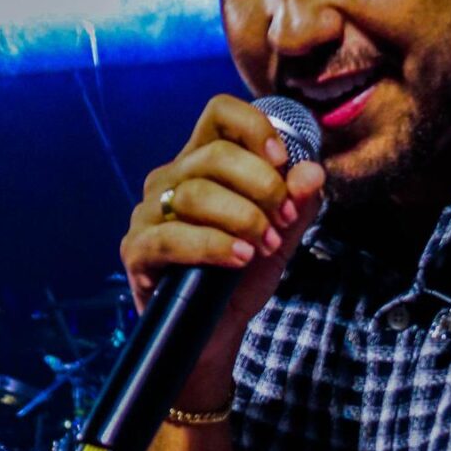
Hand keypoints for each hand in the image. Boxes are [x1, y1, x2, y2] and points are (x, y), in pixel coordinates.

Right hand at [122, 97, 326, 392]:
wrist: (214, 337)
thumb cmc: (241, 280)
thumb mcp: (280, 239)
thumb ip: (298, 205)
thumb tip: (313, 172)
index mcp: (200, 163)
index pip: (220, 113)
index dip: (255, 128)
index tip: (283, 161)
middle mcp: (168, 179)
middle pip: (215, 154)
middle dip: (262, 187)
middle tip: (284, 223)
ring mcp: (147, 214)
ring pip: (195, 193)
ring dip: (243, 218)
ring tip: (265, 248)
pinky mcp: (137, 251)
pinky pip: (173, 237)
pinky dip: (214, 246)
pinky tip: (241, 259)